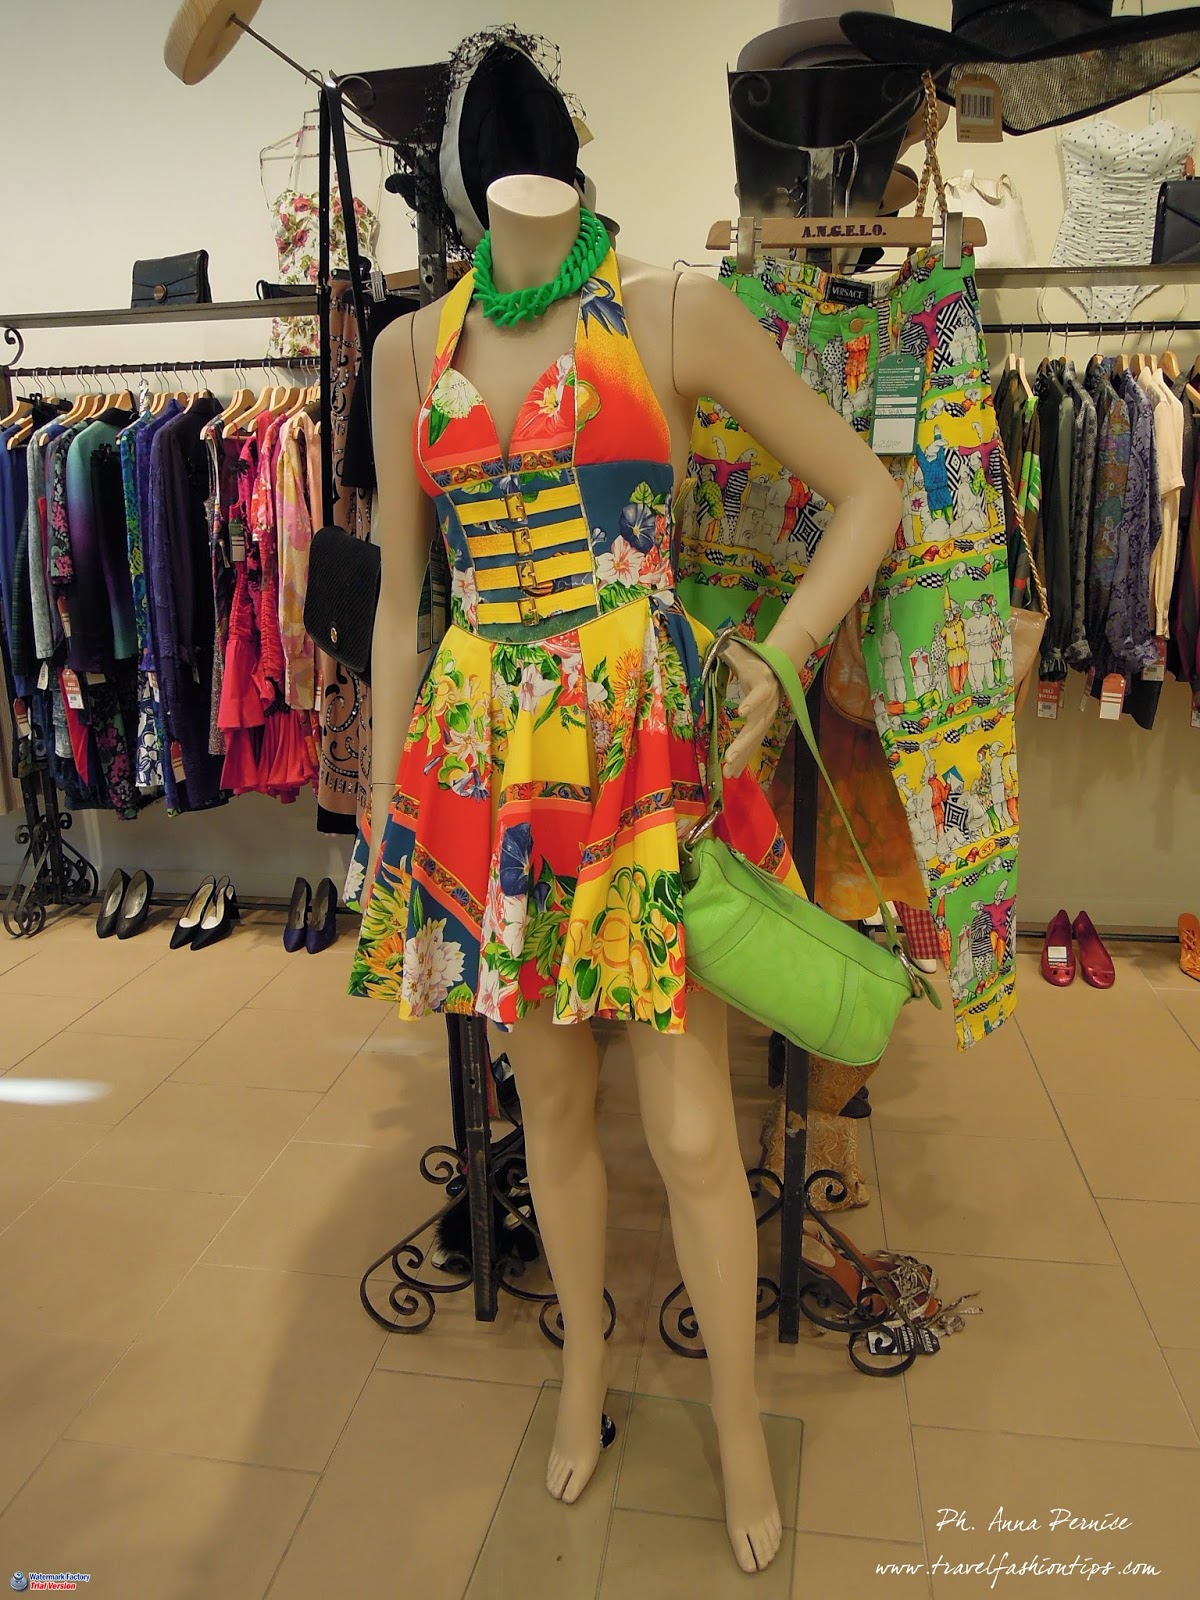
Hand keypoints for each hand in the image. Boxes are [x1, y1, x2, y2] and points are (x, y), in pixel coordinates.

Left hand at [720, 639, 781, 778]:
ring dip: (743, 757)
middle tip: (729, 757)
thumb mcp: (741, 651)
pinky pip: (753, 743)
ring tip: (728, 772)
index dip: (753, 701)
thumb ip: (730, 651)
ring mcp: (767, 716)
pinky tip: (732, 773)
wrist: (776, 666)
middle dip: (744, 742)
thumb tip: (718, 648)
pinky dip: (743, 758)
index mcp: (764, 682)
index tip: (741, 711)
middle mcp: (768, 703)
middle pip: (757, 725)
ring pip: (755, 739)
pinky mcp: (762, 725)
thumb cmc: (754, 658)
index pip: (760, 693)